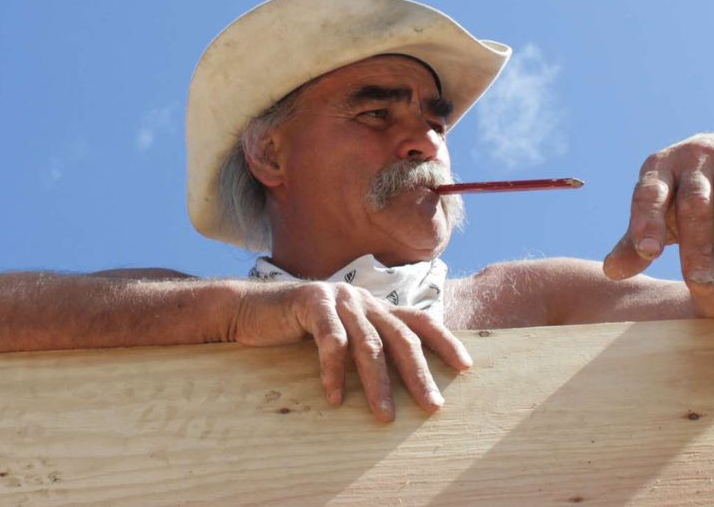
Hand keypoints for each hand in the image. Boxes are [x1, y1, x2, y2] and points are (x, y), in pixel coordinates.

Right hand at [232, 281, 472, 422]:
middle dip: (419, 374)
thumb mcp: (339, 337)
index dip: (444, 341)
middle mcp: (362, 299)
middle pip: (401, 337)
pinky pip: (330, 340)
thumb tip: (399, 383)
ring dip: (378, 383)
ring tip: (385, 415)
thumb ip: (365, 348)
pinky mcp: (311, 302)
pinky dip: (334, 371)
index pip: (419, 321)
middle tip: (433, 406)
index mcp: (374, 307)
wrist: (248, 310)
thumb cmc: (295, 331)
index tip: (466, 366)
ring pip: (368, 343)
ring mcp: (338, 298)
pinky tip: (334, 398)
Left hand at [602, 134, 713, 293]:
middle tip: (700, 285)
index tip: (648, 253)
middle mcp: (695, 154)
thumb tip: (611, 272)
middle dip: (697, 247)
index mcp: (660, 167)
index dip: (647, 222)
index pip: (649, 194)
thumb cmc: (686, 206)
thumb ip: (637, 244)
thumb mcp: (661, 222)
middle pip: (695, 203)